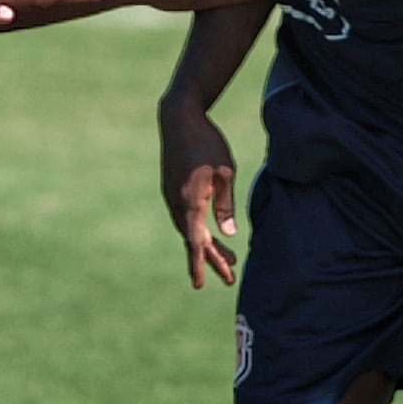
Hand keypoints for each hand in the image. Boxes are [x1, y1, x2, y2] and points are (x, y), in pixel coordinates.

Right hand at [159, 99, 240, 287]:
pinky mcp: (172, 189)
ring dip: (207, 244)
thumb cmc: (207, 143)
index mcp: (190, 202)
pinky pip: (185, 217)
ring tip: (229, 257)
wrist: (179, 118)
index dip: (201, 264)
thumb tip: (228, 234)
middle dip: (212, 259)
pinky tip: (210, 232)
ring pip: (189, 229)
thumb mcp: (225, 173)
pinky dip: (198, 229)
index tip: (202, 285)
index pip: (196, 242)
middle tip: (230, 277)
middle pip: (193, 240)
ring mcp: (171, 196)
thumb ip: (225, 205)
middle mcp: (177, 203)